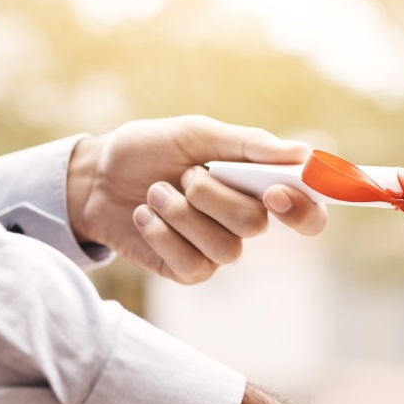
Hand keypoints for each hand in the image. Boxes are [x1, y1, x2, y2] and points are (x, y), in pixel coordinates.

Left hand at [67, 116, 326, 283]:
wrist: (95, 176)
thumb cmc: (151, 150)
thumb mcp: (196, 133)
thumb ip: (248, 144)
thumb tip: (302, 153)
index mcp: (257, 187)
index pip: (308, 213)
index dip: (303, 210)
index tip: (276, 193)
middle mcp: (243, 222)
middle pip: (255, 225)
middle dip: (213, 196)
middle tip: (186, 175)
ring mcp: (216, 249)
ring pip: (226, 250)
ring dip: (183, 215)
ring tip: (155, 192)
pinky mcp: (187, 270)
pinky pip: (194, 266)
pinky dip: (163, 235)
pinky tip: (145, 216)